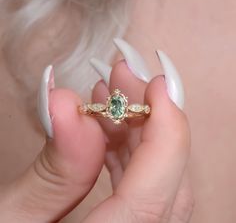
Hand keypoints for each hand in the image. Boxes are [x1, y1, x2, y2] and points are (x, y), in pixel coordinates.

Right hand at [0, 59, 192, 222]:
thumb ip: (49, 172)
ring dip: (135, 130)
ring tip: (108, 96)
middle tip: (122, 79)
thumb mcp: (10, 220)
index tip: (157, 84)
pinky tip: (109, 126)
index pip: (158, 194)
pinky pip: (143, 184)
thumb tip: (68, 105)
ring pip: (159, 177)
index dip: (167, 133)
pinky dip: (128, 150)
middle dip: (147, 118)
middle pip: (166, 178)